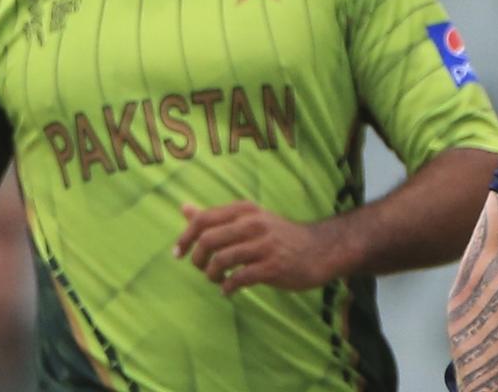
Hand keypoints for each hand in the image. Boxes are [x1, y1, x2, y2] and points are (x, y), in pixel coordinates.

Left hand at [173, 201, 342, 294]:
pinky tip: (229, 290)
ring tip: (218, 280)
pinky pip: (239, 278)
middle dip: (197, 260)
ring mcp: (264, 245)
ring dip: (212, 276)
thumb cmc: (277, 237)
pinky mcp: (273, 266)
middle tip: (202, 269)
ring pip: (221, 260)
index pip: (203, 219)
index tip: (178, 254)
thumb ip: (216, 217)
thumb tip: (184, 207)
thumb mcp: (249, 219)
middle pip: (208, 240)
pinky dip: (228, 288)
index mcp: (245, 210)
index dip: (185, 238)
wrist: (319, 250)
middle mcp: (254, 223)